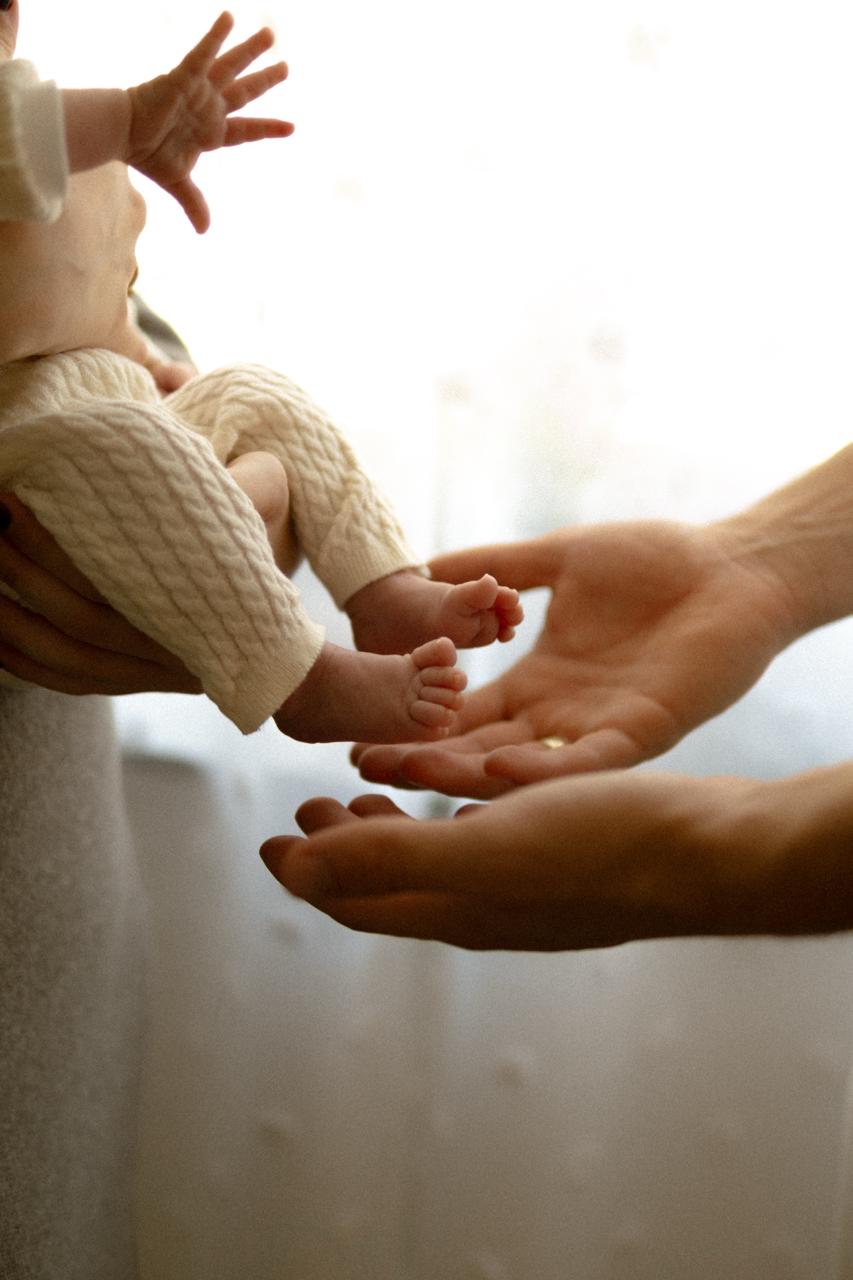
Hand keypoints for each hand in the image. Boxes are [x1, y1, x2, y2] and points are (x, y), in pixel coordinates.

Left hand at [0, 455, 297, 694]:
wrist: (276, 644)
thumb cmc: (258, 554)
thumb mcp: (266, 504)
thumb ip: (246, 476)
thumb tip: (195, 409)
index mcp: (200, 599)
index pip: (111, 580)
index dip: (51, 545)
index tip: (17, 499)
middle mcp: (170, 647)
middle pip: (80, 617)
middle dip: (22, 570)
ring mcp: (147, 673)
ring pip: (65, 656)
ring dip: (11, 619)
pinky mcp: (128, 685)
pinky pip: (65, 681)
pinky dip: (22, 661)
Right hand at [127, 11, 293, 231]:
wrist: (122, 136)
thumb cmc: (147, 154)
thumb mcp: (177, 182)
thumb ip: (194, 203)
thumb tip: (204, 231)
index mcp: (211, 131)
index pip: (247, 129)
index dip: (269, 128)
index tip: (292, 127)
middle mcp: (209, 106)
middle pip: (246, 91)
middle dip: (266, 79)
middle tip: (286, 66)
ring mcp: (199, 89)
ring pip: (231, 67)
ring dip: (251, 51)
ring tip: (271, 35)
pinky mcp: (183, 77)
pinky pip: (202, 53)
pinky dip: (216, 36)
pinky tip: (230, 17)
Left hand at [260, 770, 777, 949]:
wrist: (705, 855)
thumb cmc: (599, 850)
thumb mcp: (483, 848)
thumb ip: (388, 859)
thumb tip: (295, 868)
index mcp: (453, 907)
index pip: (356, 899)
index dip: (307, 873)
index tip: (272, 841)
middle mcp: (482, 904)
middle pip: (390, 884)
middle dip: (342, 849)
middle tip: (311, 810)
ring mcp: (523, 886)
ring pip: (435, 864)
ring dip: (392, 833)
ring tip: (371, 796)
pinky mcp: (558, 860)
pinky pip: (479, 842)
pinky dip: (446, 817)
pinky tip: (464, 791)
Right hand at [352, 520, 797, 797]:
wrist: (732, 566)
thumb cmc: (654, 561)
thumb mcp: (557, 560)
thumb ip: (495, 567)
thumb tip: (428, 564)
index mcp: (538, 681)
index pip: (464, 713)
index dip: (414, 721)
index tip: (361, 730)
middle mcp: (559, 715)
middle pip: (479, 748)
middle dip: (423, 757)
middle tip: (364, 766)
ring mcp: (597, 727)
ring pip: (522, 765)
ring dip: (466, 772)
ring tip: (411, 770)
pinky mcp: (640, 730)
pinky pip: (584, 758)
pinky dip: (541, 768)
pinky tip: (495, 768)